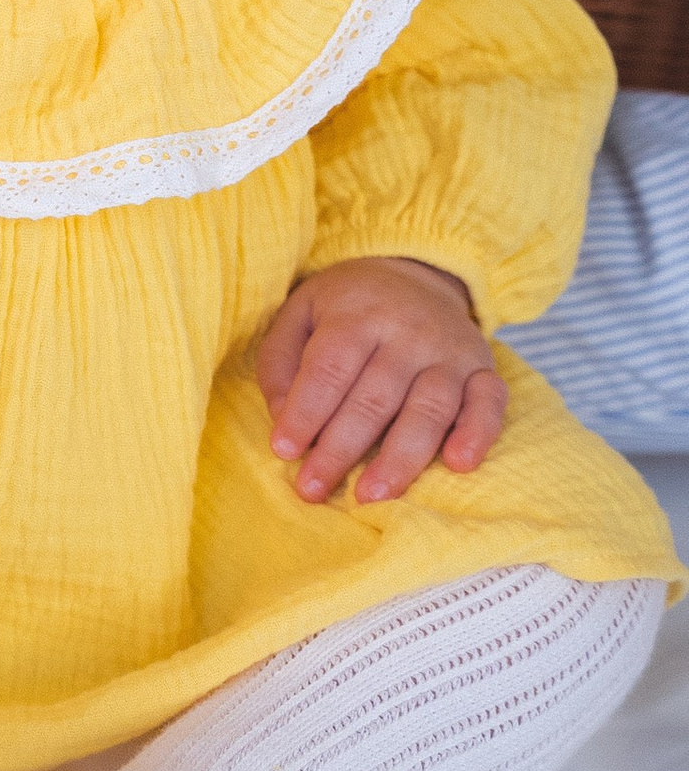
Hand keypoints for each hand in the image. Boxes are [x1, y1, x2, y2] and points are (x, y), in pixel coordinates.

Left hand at [254, 256, 505, 505]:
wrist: (416, 275)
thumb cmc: (347, 308)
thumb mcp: (299, 315)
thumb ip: (281, 363)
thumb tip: (281, 416)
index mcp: (358, 314)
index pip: (330, 368)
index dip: (306, 411)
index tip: (284, 451)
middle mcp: (409, 331)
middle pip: (375, 397)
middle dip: (341, 448)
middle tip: (312, 489)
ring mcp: (450, 351)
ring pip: (429, 408)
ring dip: (401, 457)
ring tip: (371, 495)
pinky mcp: (483, 368)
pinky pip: (489, 402)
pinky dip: (478, 433)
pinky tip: (459, 464)